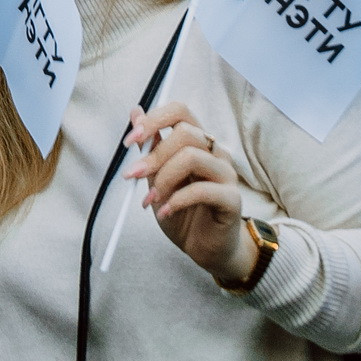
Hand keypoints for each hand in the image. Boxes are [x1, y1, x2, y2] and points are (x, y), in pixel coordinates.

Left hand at [125, 103, 256, 283]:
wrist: (205, 248)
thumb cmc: (183, 211)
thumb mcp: (158, 177)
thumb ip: (150, 147)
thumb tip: (135, 111)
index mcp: (198, 142)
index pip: (180, 111)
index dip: (153, 120)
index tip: (128, 141)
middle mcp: (215, 152)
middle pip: (185, 133)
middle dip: (154, 155)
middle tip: (134, 176)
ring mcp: (227, 174)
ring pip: (192, 157)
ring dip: (163, 178)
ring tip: (150, 200)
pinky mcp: (232, 199)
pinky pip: (203, 190)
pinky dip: (177, 200)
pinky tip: (165, 212)